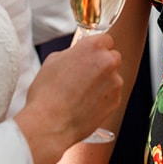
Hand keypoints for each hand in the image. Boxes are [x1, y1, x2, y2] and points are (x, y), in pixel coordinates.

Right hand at [17, 33, 122, 163]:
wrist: (50, 124)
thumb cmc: (47, 93)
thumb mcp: (53, 61)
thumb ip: (73, 53)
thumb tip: (78, 56)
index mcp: (93, 47)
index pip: (106, 39)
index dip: (97, 48)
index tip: (91, 55)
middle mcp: (108, 62)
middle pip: (112, 57)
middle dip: (102, 64)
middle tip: (85, 74)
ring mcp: (114, 83)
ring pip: (112, 77)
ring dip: (102, 82)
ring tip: (81, 94)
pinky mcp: (115, 101)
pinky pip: (111, 94)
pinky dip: (102, 97)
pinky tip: (85, 104)